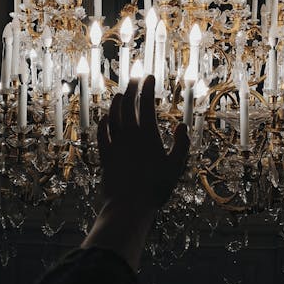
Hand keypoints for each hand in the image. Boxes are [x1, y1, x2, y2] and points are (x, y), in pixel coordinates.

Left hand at [97, 74, 189, 213]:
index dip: (147, 87)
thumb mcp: (176, 166)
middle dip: (131, 88)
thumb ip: (181, 144)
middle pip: (127, 104)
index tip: (149, 77)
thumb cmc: (156, 188)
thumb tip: (181, 126)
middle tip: (135, 78)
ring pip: (112, 115)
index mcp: (147, 134)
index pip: (145, 102)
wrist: (129, 206)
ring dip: (117, 102)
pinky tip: (105, 118)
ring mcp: (115, 143)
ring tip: (121, 94)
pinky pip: (102, 132)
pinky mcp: (105, 154)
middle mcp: (129, 134)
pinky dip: (104, 122)